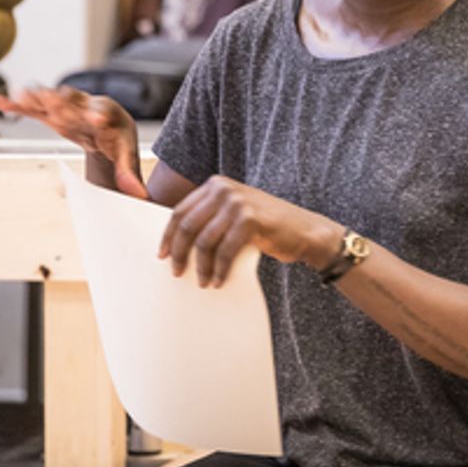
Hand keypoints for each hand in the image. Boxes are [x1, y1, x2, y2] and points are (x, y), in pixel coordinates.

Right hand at [0, 86, 148, 198]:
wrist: (107, 126)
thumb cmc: (118, 139)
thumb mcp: (126, 155)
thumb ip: (129, 174)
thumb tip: (141, 197)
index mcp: (108, 114)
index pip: (105, 113)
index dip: (99, 116)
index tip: (96, 120)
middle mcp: (86, 105)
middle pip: (75, 100)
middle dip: (65, 103)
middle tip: (53, 104)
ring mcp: (66, 107)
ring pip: (50, 99)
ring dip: (36, 98)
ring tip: (20, 98)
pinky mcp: (50, 113)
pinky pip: (32, 108)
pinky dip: (17, 105)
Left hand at [159, 176, 340, 286]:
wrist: (306, 231)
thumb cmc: (268, 227)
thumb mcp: (234, 215)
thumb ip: (210, 219)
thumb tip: (175, 244)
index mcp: (216, 185)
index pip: (180, 211)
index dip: (168, 236)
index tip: (162, 255)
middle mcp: (224, 189)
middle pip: (188, 225)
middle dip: (179, 252)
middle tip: (177, 272)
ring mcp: (238, 203)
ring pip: (204, 240)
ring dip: (200, 266)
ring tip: (202, 281)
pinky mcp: (250, 219)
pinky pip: (225, 251)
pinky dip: (219, 269)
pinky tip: (218, 281)